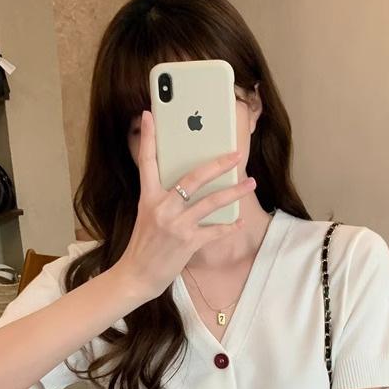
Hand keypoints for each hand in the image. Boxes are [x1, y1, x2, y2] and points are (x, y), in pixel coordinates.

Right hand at [115, 109, 256, 299]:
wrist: (137, 275)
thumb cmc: (144, 245)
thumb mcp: (147, 216)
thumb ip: (163, 198)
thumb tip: (186, 184)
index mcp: (148, 197)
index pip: (147, 161)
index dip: (149, 137)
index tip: (151, 114)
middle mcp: (162, 208)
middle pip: (193, 178)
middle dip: (218, 164)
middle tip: (236, 155)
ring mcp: (176, 225)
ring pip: (211, 202)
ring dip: (235, 192)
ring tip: (251, 183)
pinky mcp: (188, 243)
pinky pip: (215, 230)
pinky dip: (229, 226)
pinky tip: (239, 221)